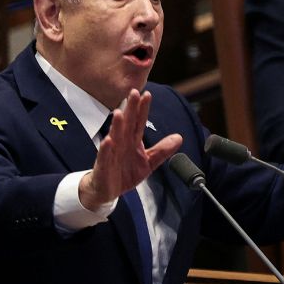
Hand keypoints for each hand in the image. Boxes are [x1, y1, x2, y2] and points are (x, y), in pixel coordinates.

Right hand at [79, 89, 182, 208]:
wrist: (107, 190)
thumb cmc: (125, 173)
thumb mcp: (148, 162)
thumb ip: (162, 150)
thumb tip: (179, 138)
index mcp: (133, 141)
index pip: (139, 122)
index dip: (143, 109)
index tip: (147, 94)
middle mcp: (122, 143)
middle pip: (127, 124)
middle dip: (130, 109)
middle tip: (133, 93)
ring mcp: (112, 153)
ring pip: (114, 137)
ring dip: (116, 125)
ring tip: (119, 113)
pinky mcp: (103, 166)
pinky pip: (104, 156)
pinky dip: (106, 149)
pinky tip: (108, 141)